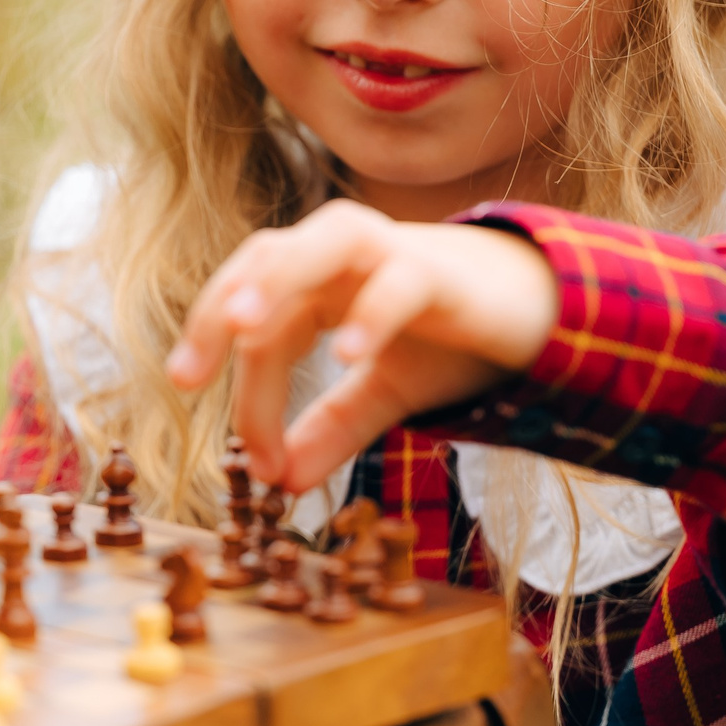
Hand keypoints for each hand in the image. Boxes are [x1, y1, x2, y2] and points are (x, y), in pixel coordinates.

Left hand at [166, 201, 556, 494]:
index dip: (247, 396)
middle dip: (217, 314)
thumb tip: (283, 483)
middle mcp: (344, 254)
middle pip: (263, 263)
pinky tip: (348, 357)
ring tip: (243, 328)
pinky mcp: (442, 270)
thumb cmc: (454, 338)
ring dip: (276, 278)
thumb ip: (333, 427)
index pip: (261, 327)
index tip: (256, 469)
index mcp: (319, 280)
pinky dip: (371, 314)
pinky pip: (399, 280)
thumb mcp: (384, 391)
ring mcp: (393, 252)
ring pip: (320, 242)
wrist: (541, 311)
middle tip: (184, 377)